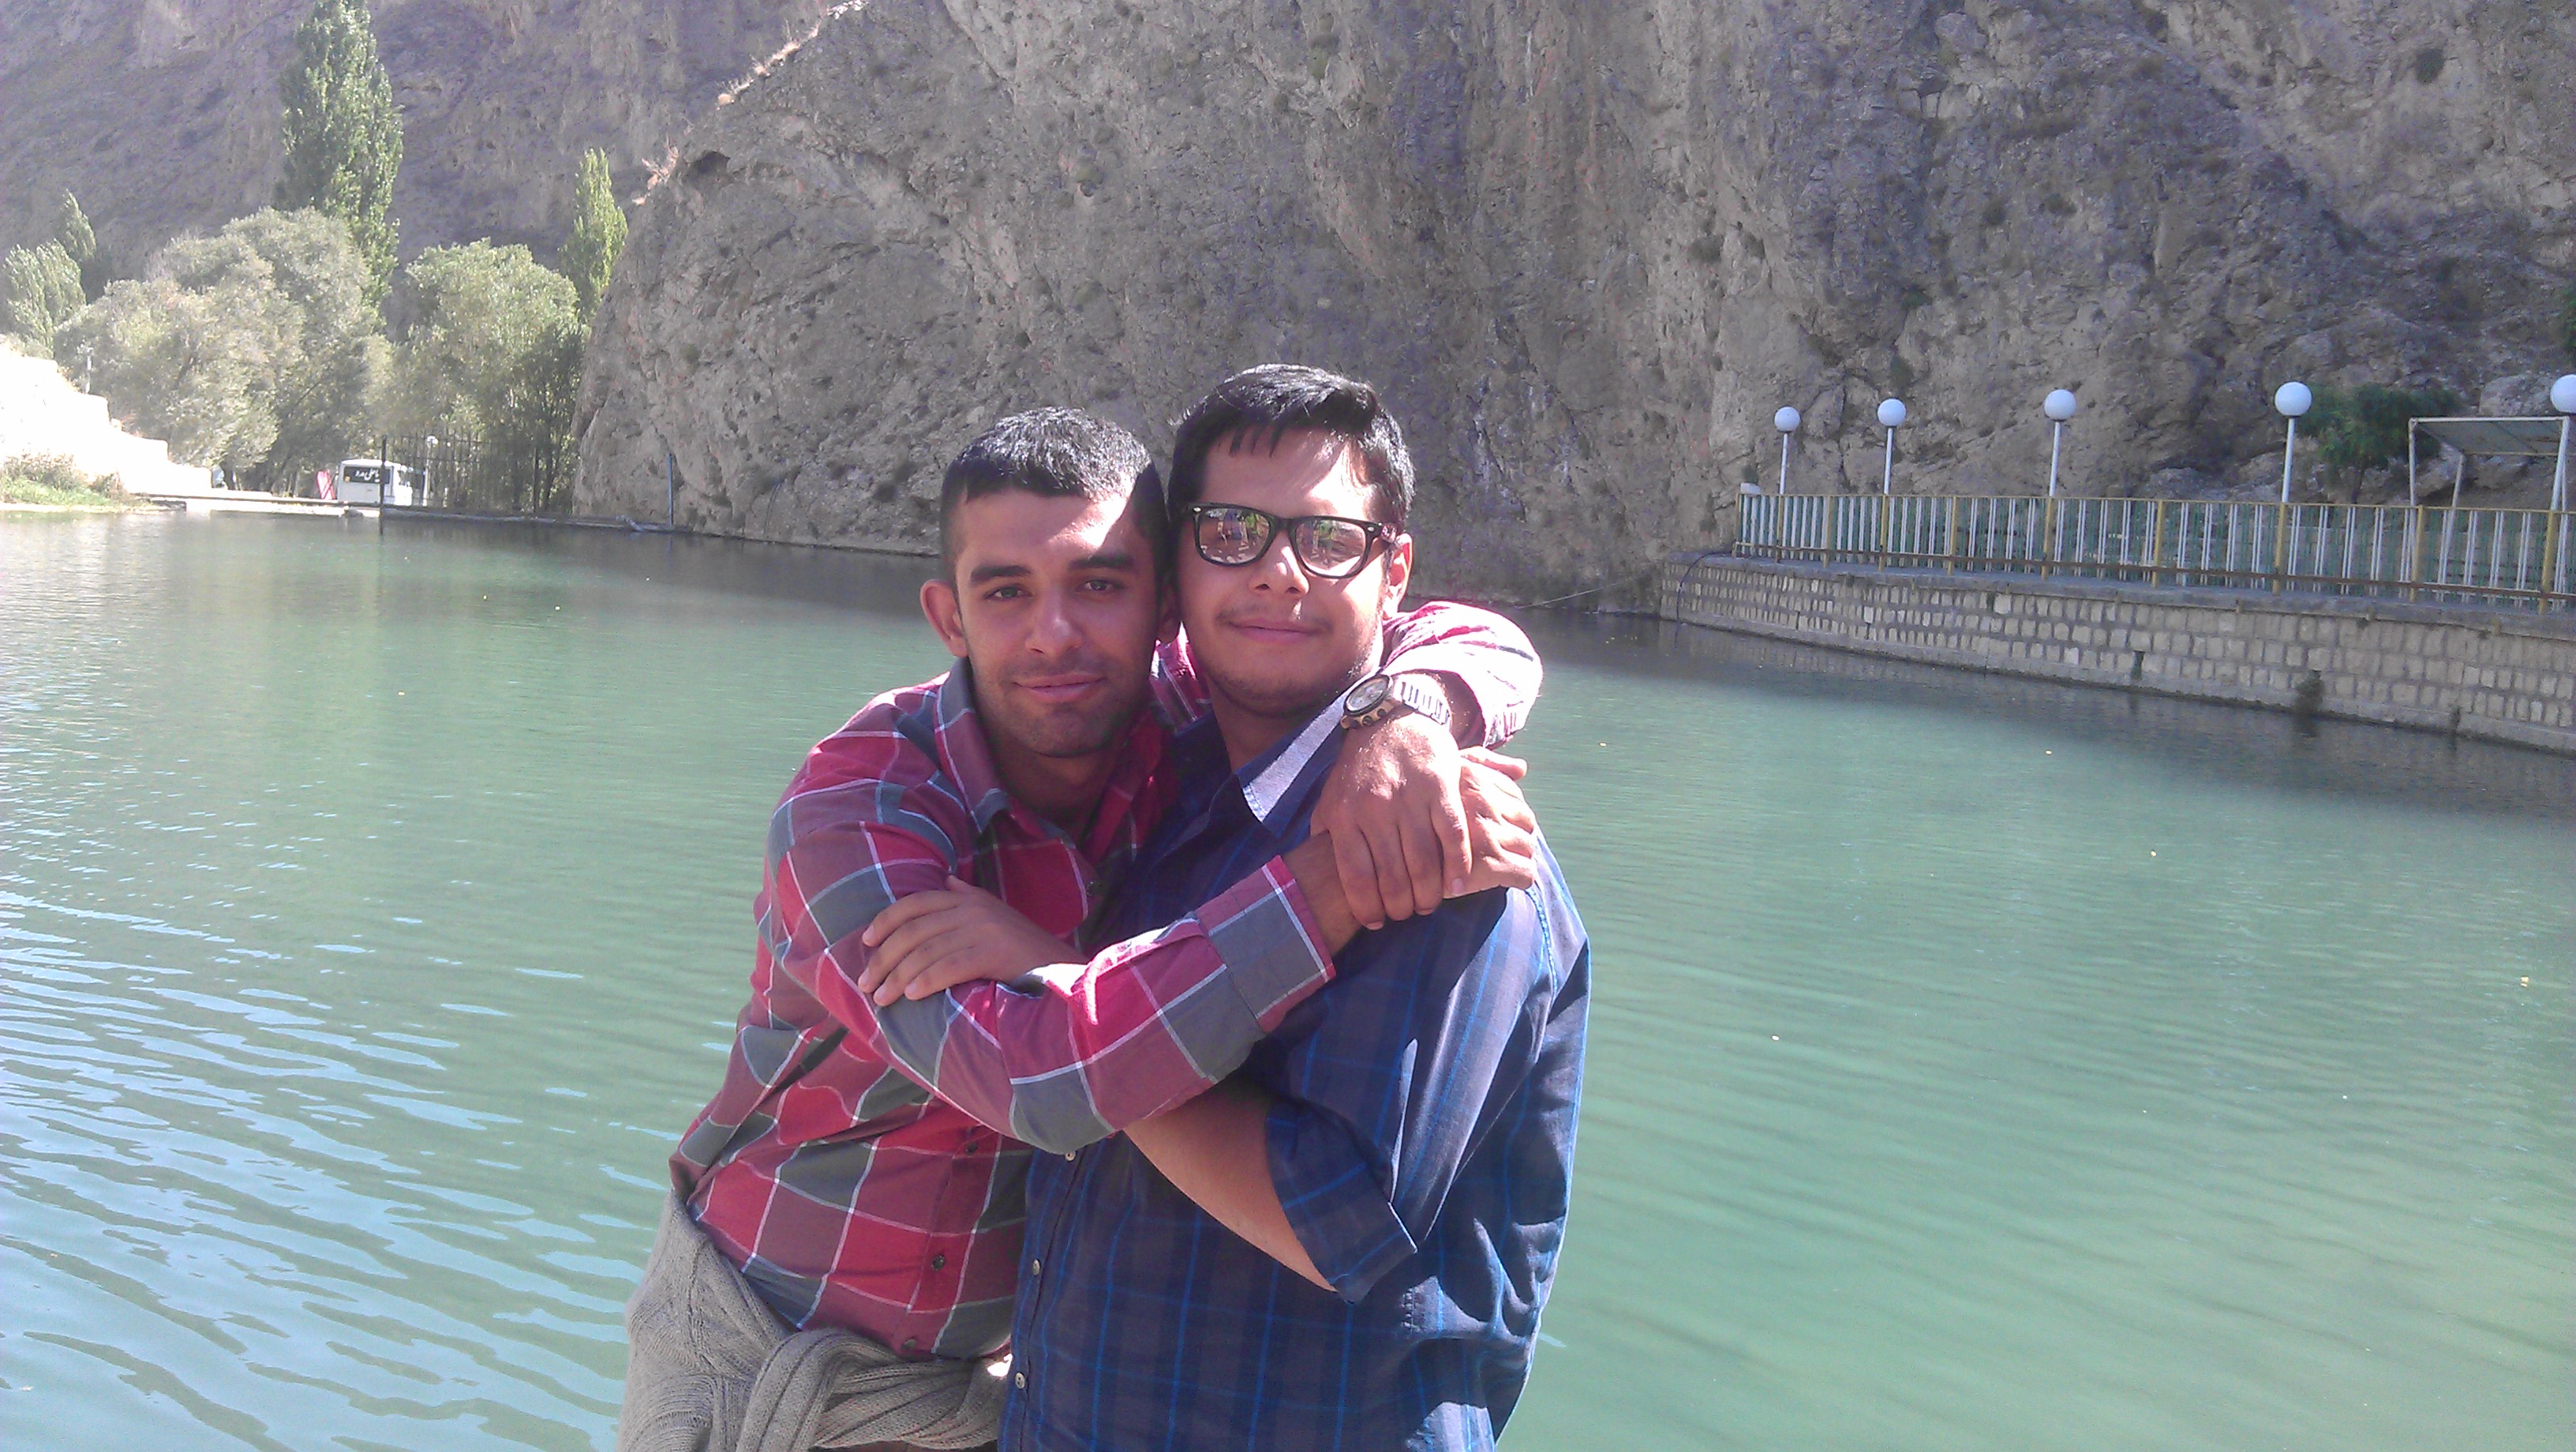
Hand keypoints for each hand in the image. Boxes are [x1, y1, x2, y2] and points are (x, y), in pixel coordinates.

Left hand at [856, 876, 1072, 1005]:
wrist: (1064, 970)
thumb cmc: (1026, 950)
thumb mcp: (997, 915)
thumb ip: (969, 898)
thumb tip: (945, 880)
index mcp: (969, 899)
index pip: (916, 904)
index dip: (886, 921)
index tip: (865, 943)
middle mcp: (973, 909)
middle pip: (914, 931)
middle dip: (884, 959)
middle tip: (866, 985)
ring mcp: (985, 929)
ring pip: (927, 952)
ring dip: (898, 977)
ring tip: (882, 999)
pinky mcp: (995, 952)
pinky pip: (950, 967)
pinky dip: (927, 981)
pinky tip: (912, 996)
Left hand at [1312, 714, 1538, 928]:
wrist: (1392, 718)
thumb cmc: (1360, 767)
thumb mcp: (1332, 796)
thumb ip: (1326, 833)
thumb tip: (1315, 873)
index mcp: (1344, 816)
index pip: (1356, 877)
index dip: (1368, 908)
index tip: (1376, 923)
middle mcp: (1375, 809)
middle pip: (1392, 877)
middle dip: (1401, 907)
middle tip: (1407, 914)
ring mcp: (1409, 799)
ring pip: (1424, 863)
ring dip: (1430, 894)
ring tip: (1430, 903)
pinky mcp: (1440, 788)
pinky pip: (1453, 837)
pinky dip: (1458, 867)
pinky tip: (1457, 886)